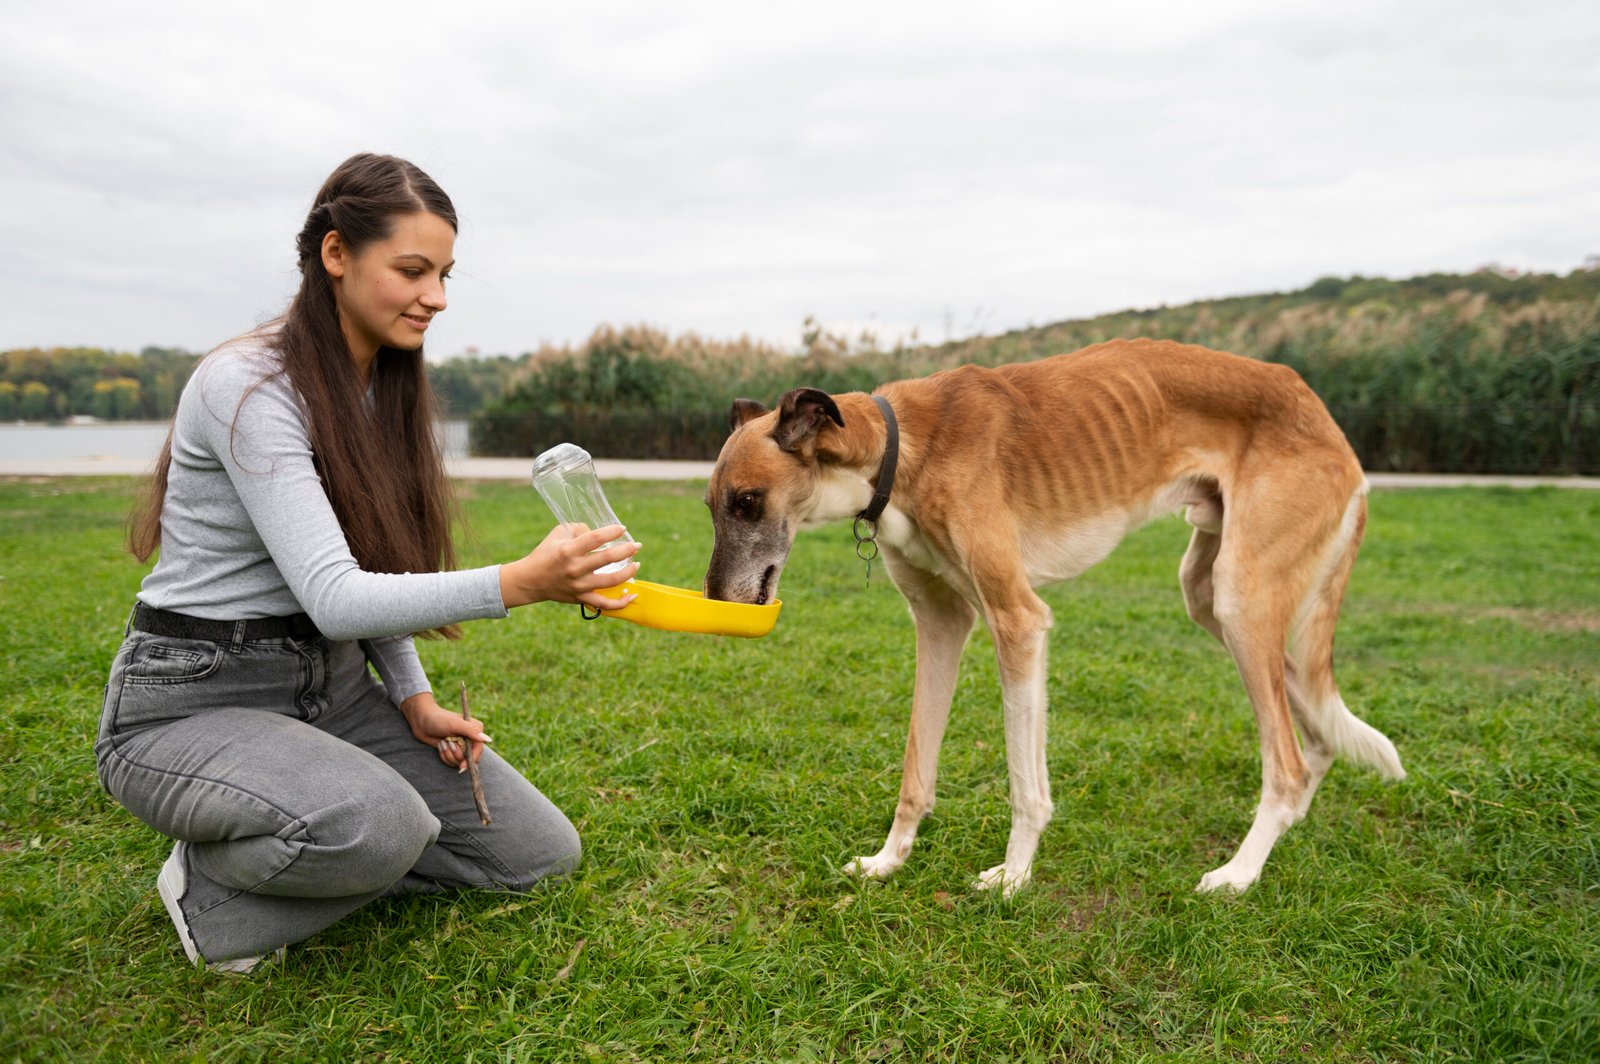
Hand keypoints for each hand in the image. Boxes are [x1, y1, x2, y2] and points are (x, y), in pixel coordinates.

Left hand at [399, 692, 491, 771]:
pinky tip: (440, 745)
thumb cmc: (438, 719)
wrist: (422, 721)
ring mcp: (461, 745)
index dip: (471, 759)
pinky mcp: (452, 750)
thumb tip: (488, 740)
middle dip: (457, 755)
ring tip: (442, 743)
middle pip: (470, 758)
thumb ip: (471, 731)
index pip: (479, 750)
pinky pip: (452, 761)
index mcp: (475, 730)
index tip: (462, 766)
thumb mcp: (455, 724)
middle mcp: (471, 739)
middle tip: (449, 744)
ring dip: (448, 755)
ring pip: (460, 761)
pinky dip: (444, 756)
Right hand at [499, 522, 641, 609]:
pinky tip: (632, 595)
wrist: (530, 581)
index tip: (622, 529)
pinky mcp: (581, 598)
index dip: (612, 532)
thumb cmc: (546, 553)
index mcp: (568, 550)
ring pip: (611, 581)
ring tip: (636, 564)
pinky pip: (604, 604)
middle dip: (627, 550)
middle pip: (608, 558)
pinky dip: (621, 602)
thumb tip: (601, 532)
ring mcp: (579, 585)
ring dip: (629, 572)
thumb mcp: (558, 534)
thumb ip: (579, 528)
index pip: (596, 538)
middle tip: (637, 545)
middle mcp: (575, 568)